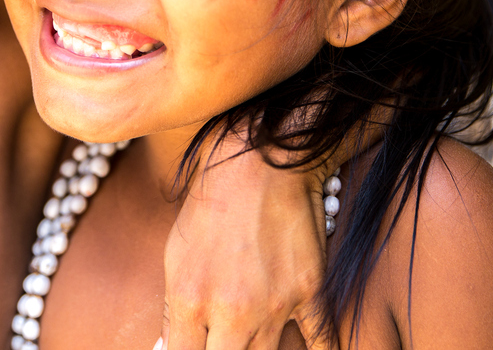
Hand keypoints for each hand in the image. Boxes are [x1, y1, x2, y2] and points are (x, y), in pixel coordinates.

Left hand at [163, 134, 328, 349]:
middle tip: (223, 344)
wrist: (259, 161)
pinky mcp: (309, 293)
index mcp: (190, 301)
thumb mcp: (175, 255)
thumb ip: (174, 310)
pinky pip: (321, 342)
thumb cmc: (211, 203)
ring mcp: (275, 306)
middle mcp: (232, 312)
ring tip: (248, 342)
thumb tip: (171, 346)